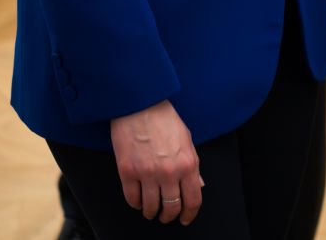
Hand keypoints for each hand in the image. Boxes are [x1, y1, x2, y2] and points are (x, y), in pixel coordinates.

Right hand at [110, 100, 202, 225]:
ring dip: (151, 212)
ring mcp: (147, 173)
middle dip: (169, 216)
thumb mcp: (187, 141)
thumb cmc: (165, 120)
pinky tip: (138, 200)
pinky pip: (131, 199)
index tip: (185, 219)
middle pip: (171, 207)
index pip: (193, 199)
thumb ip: (192, 166)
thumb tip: (198, 185)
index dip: (189, 214)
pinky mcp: (127, 172)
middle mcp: (169, 172)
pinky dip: (135, 203)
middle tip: (166, 216)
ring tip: (151, 210)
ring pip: (150, 207)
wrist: (140, 106)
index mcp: (188, 164)